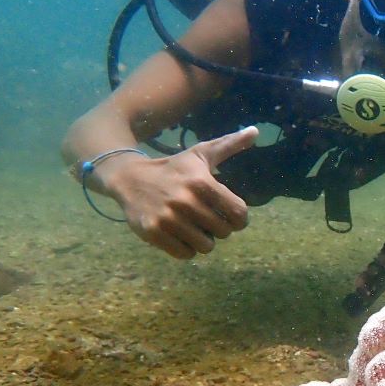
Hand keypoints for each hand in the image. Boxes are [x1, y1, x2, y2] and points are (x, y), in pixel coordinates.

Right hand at [103, 126, 258, 258]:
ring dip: (203, 240)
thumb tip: (255, 131)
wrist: (129, 178)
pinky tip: (180, 235)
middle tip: (207, 219)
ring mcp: (168, 219)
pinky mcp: (153, 233)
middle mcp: (185, 201)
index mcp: (201, 182)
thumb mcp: (200, 154)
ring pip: (205, 247)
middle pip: (224, 232)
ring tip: (194, 227)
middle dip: (220, 228)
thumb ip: (229, 145)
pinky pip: (185, 254)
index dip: (239, 217)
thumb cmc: (173, 168)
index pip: (238, 213)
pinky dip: (186, 249)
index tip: (230, 215)